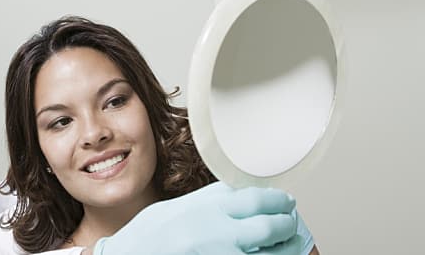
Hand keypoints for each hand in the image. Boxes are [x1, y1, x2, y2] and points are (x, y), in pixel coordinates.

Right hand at [93, 181, 302, 254]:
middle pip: (270, 228)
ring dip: (287, 248)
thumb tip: (245, 193)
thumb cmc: (152, 233)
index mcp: (207, 210)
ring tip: (289, 242)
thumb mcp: (182, 205)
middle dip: (287, 225)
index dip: (279, 201)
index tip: (286, 202)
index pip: (258, 200)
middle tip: (290, 222)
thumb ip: (214, 198)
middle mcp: (217, 235)